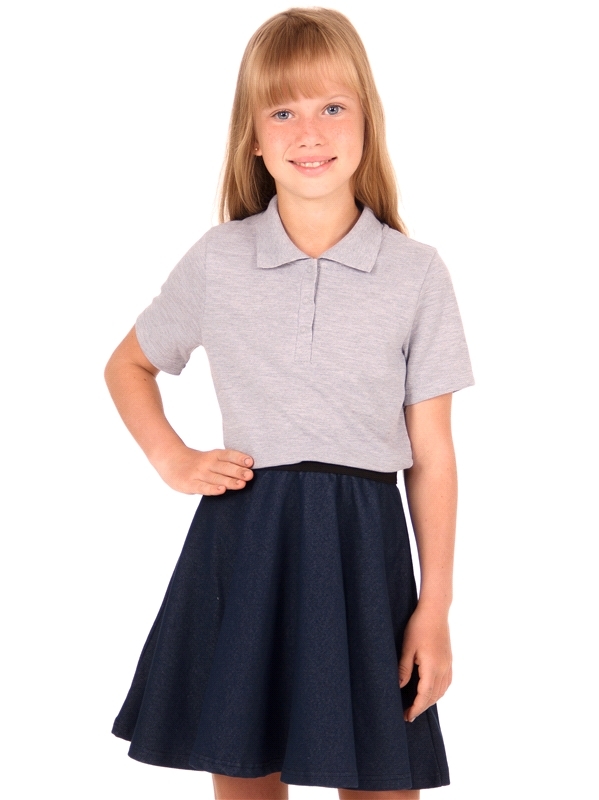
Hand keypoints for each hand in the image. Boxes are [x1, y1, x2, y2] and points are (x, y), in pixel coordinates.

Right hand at [154, 446, 253, 494]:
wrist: (170, 459)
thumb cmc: (196, 462)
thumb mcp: (211, 458)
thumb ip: (226, 464)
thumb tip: (248, 471)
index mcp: (214, 455)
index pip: (229, 455)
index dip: (240, 458)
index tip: (251, 462)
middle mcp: (207, 463)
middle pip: (224, 467)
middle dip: (238, 471)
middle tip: (250, 475)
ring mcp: (198, 473)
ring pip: (216, 478)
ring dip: (229, 481)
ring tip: (241, 484)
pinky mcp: (189, 484)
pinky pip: (202, 487)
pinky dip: (212, 489)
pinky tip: (221, 490)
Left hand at [398, 604, 451, 722]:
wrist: (435, 611)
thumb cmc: (418, 626)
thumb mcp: (407, 647)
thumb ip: (404, 668)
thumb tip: (398, 687)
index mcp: (432, 667)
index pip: (424, 695)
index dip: (416, 708)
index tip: (407, 716)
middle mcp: (443, 669)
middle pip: (434, 696)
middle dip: (421, 707)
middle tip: (408, 715)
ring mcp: (448, 665)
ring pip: (441, 691)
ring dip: (430, 701)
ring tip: (417, 706)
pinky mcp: (449, 660)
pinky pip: (446, 683)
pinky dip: (438, 692)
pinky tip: (430, 692)